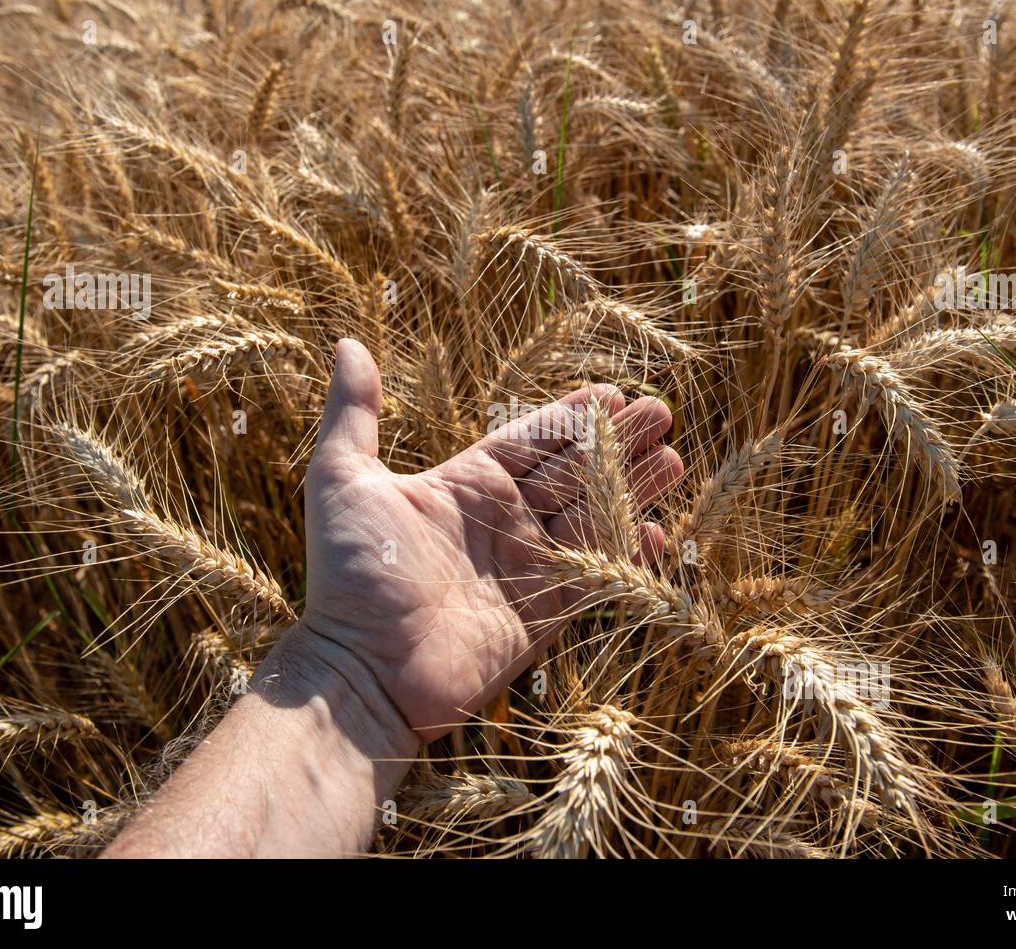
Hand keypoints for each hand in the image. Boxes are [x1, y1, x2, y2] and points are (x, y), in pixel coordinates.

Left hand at [296, 339, 683, 740]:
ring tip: (673, 460)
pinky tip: (655, 532)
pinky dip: (626, 556)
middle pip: (573, 472)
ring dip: (632, 489)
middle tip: (661, 413)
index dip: (573, 416)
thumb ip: (354, 414)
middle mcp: (501, 521)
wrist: (365, 669)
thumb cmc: (351, 574)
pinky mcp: (543, 615)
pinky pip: (596, 578)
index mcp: (465, 484)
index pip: (532, 439)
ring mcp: (525, 569)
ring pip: (592, 518)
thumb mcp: (342, 480)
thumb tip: (347, 345)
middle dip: (617, 443)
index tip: (613, 392)